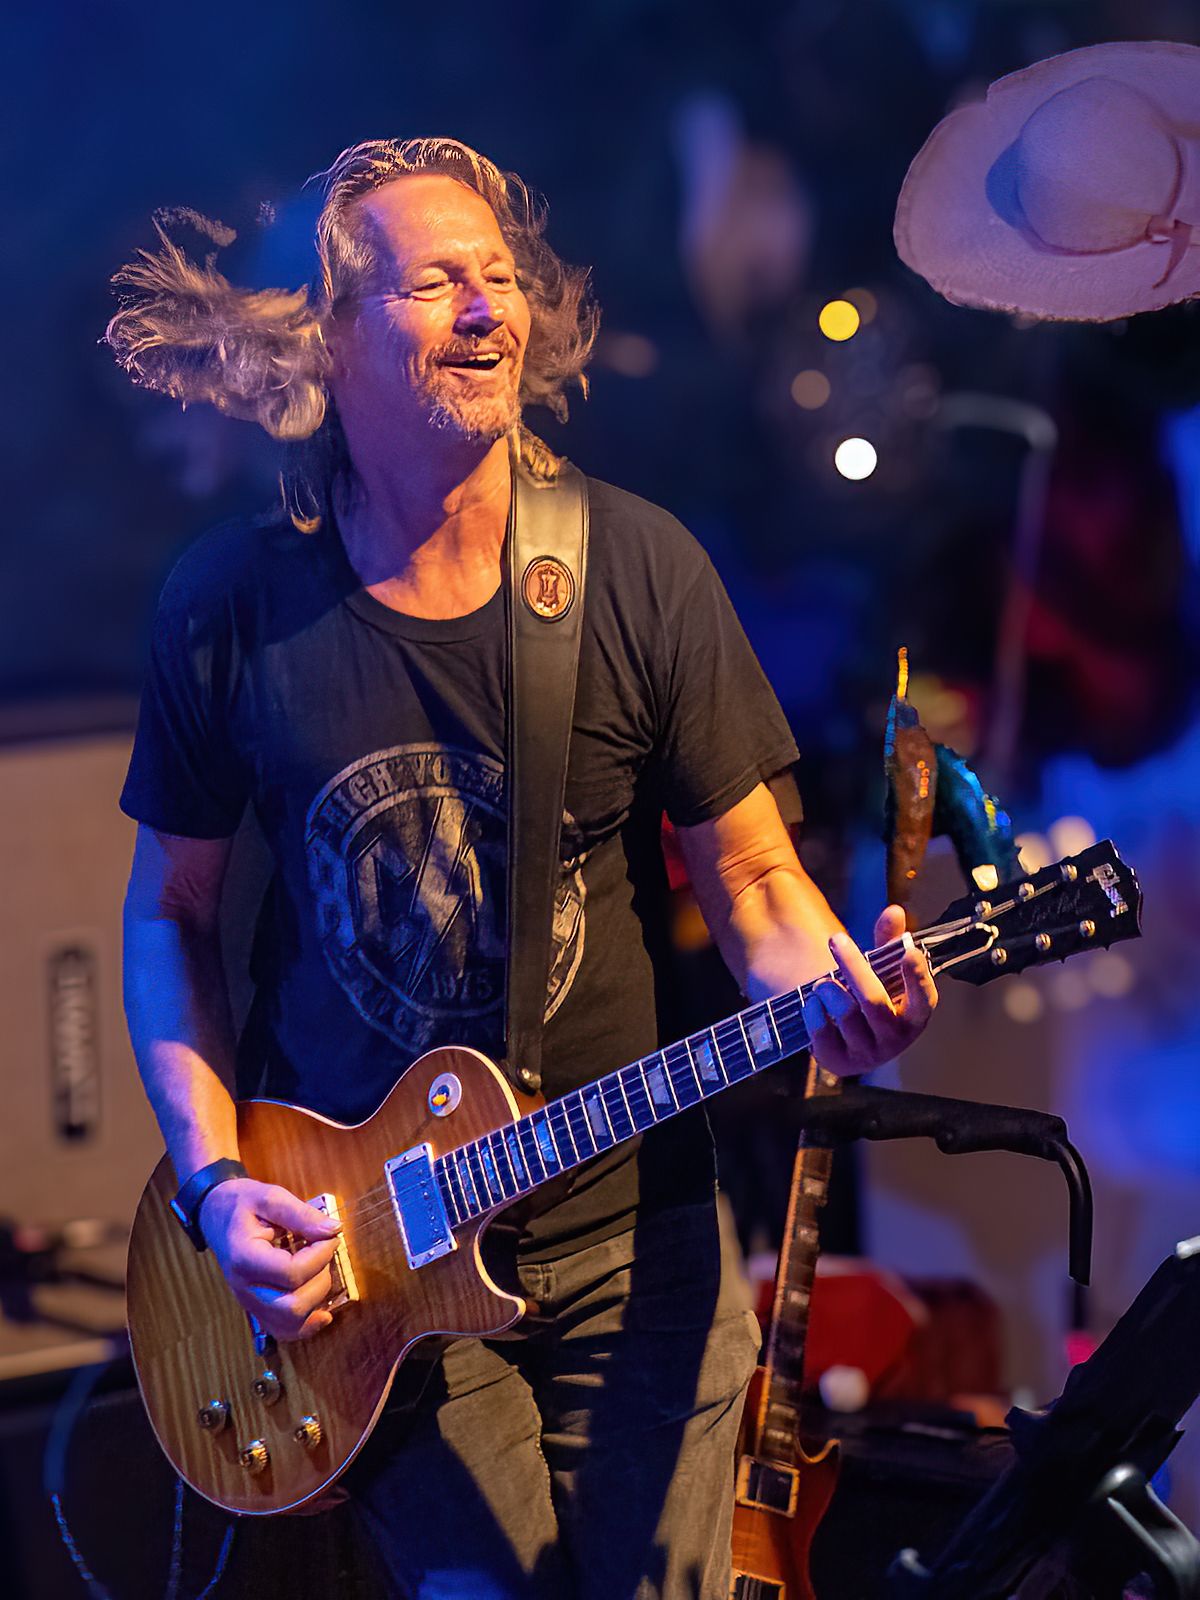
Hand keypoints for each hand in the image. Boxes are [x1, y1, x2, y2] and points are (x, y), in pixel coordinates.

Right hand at [200, 1179, 341, 1341]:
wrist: (216, 1215)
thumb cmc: (243, 1204)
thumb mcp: (271, 1197)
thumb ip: (302, 1214)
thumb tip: (334, 1230)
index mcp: (244, 1257)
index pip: (291, 1273)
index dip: (320, 1256)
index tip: (329, 1236)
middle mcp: (244, 1288)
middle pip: (292, 1306)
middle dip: (320, 1280)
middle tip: (322, 1253)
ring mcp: (249, 1302)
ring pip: (290, 1324)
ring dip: (316, 1300)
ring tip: (318, 1271)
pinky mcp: (257, 1308)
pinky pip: (283, 1331)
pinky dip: (307, 1325)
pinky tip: (322, 1312)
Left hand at [801, 905, 936, 1077]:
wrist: (845, 1038)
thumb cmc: (872, 998)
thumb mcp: (883, 971)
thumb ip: (889, 942)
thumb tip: (895, 911)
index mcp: (914, 1017)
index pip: (924, 1000)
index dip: (918, 978)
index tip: (909, 952)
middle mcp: (895, 1039)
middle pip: (874, 1001)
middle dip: (853, 967)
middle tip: (837, 940)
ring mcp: (867, 1054)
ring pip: (846, 1014)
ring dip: (830, 989)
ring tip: (823, 982)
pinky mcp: (839, 1062)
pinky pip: (821, 1031)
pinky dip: (814, 1010)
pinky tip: (815, 1003)